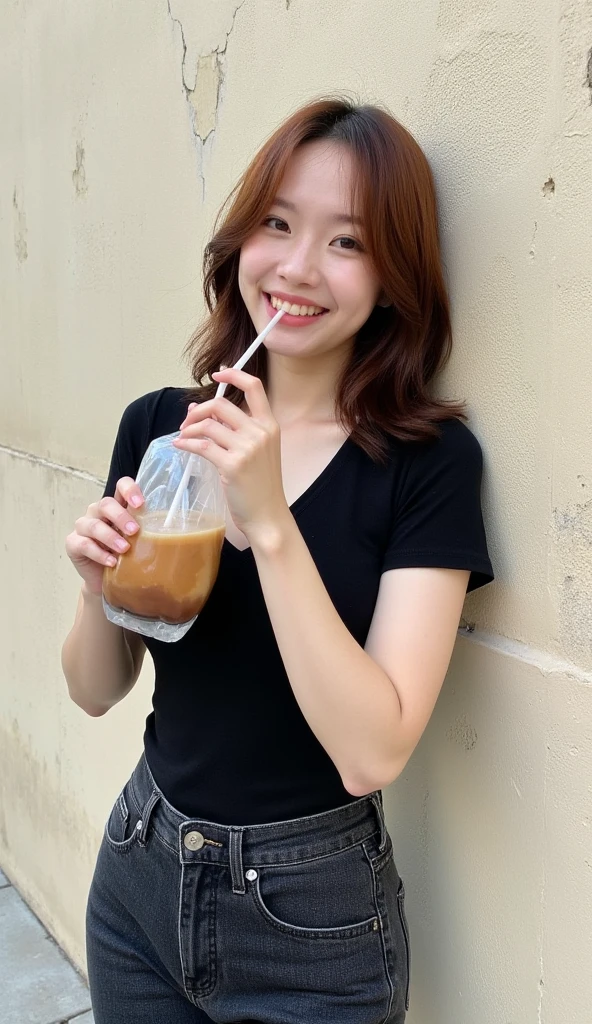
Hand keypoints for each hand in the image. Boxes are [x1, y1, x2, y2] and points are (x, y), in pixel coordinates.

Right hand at [65, 478, 143, 594]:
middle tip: (134, 531)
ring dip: (110, 536)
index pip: (121, 486)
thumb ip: (149, 531)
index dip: (129, 489)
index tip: (140, 503)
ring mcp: (83, 527)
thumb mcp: (139, 541)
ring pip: (93, 524)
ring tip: (124, 549)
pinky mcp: (73, 544)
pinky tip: (111, 562)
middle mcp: (98, 512)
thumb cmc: (125, 556)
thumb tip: (179, 530)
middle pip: (105, 504)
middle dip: (120, 516)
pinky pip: (83, 544)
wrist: (106, 580)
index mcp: (116, 506)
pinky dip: (99, 553)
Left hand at [174, 370, 289, 542]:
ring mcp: (247, 449)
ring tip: (183, 437)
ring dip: (189, 429)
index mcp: (270, 425)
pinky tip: (180, 446)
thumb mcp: (257, 452)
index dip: (234, 375)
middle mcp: (260, 433)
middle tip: (187, 422)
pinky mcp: (232, 465)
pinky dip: (186, 443)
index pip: (254, 387)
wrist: (268, 515)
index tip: (218, 375)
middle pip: (221, 405)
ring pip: (208, 425)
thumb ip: (234, 429)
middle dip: (198, 410)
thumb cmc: (261, 485)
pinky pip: (201, 446)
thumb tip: (198, 409)